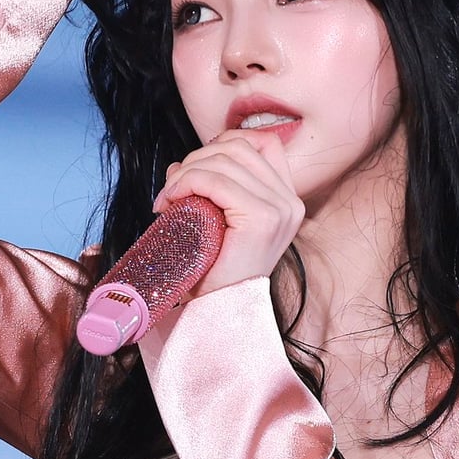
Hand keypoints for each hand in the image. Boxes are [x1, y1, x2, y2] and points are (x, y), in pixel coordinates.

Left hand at [151, 129, 304, 296]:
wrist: (218, 315)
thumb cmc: (215, 274)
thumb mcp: (220, 223)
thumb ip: (212, 188)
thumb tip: (180, 164)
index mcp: (287, 200)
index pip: (263, 143)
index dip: (224, 144)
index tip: (196, 169)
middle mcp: (290, 202)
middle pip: (239, 147)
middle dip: (196, 159)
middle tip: (171, 189)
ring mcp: (280, 209)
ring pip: (224, 159)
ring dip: (186, 171)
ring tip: (168, 198)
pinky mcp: (262, 218)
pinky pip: (215, 180)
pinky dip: (186, 182)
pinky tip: (170, 202)